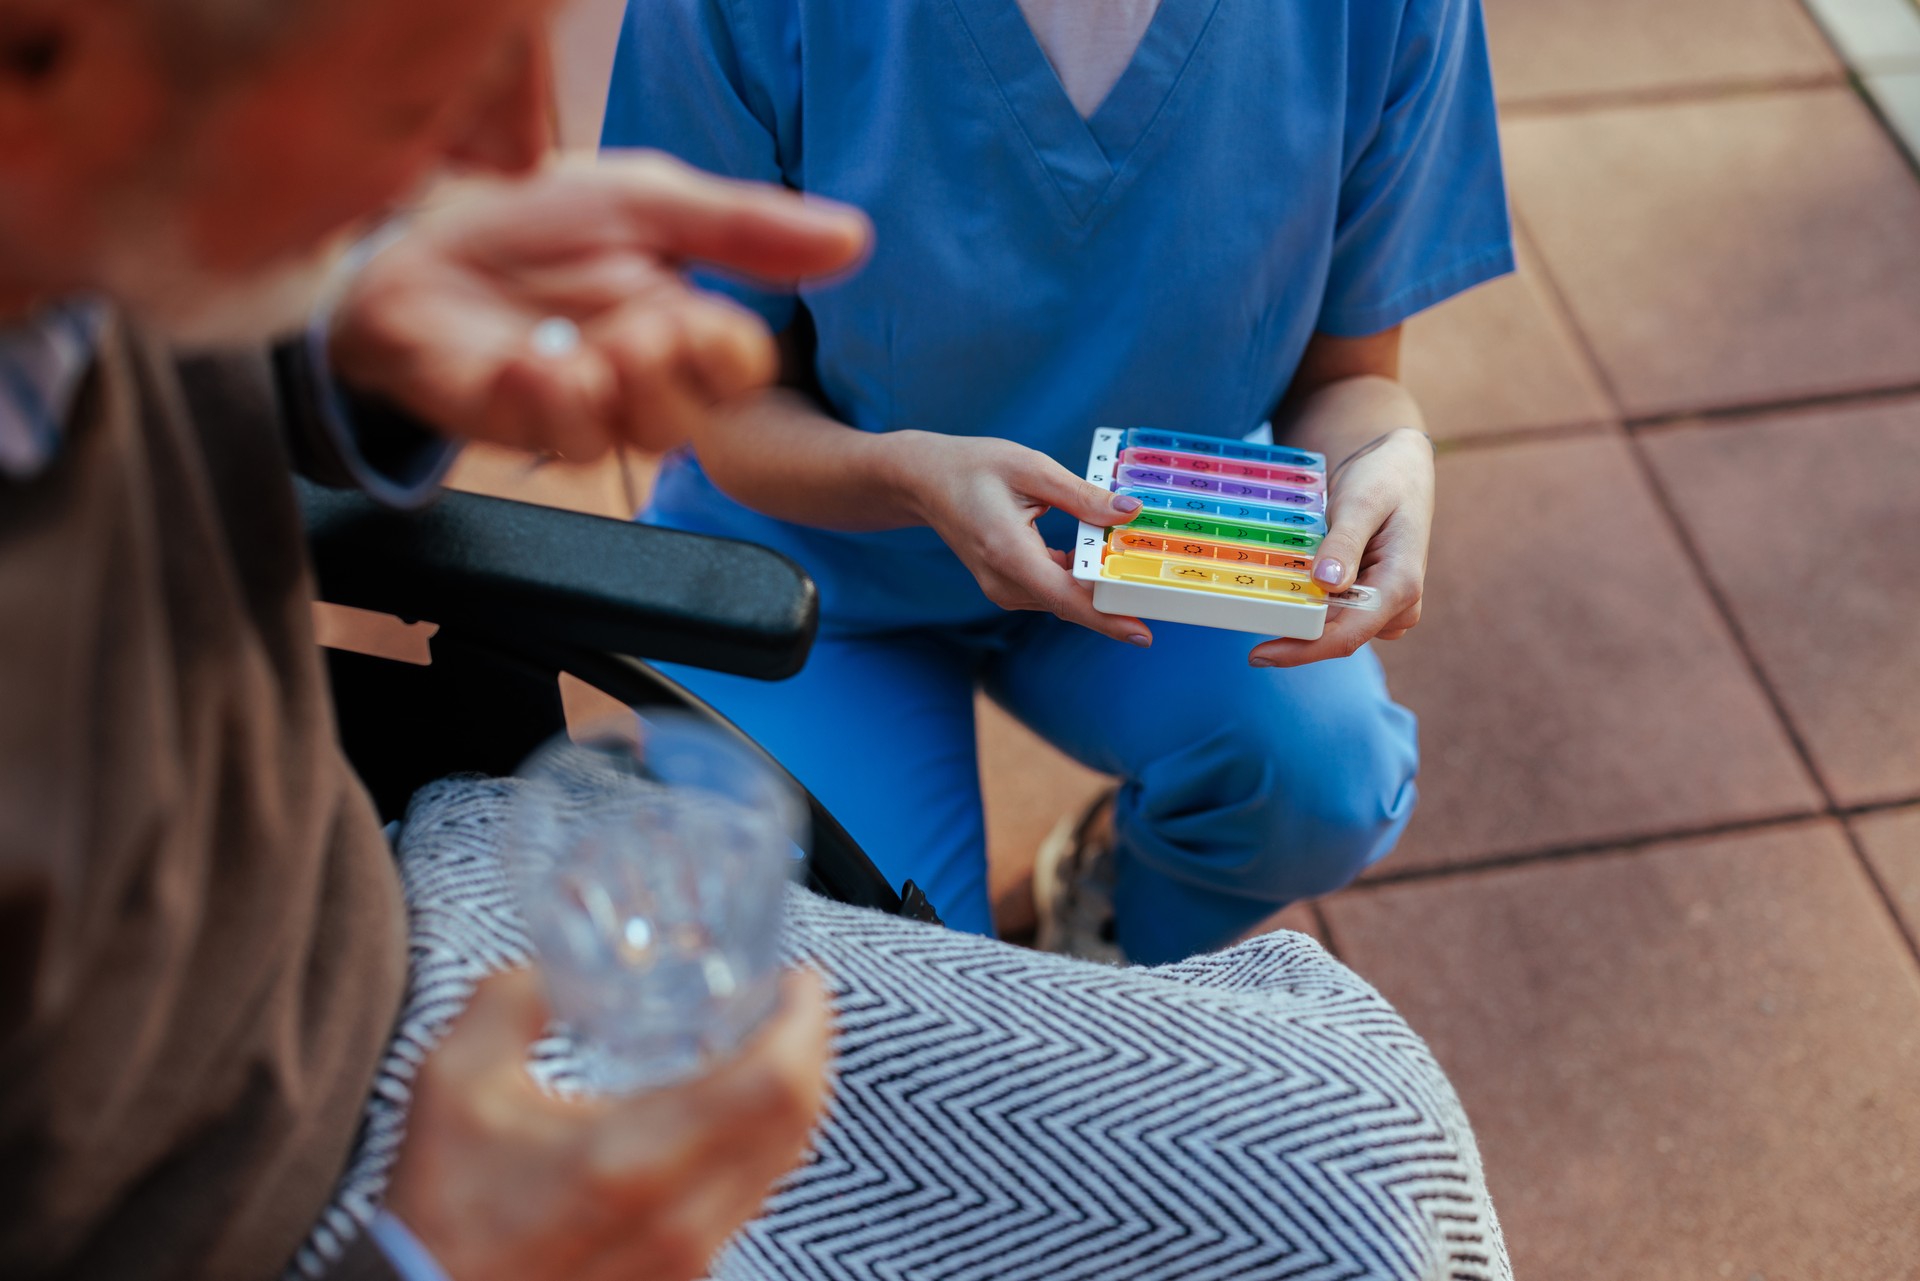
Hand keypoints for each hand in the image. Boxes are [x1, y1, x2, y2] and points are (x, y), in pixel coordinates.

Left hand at [329, 151, 870, 460]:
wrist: (418, 253)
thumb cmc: (536, 229)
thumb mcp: (645, 201)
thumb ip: (743, 227)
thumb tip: (854, 236)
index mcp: (684, 327)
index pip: (741, 370)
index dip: (732, 359)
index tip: (708, 324)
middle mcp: (642, 378)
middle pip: (694, 418)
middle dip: (669, 376)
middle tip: (638, 331)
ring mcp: (584, 407)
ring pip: (633, 437)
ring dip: (613, 391)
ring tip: (574, 350)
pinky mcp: (521, 424)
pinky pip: (556, 435)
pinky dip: (544, 396)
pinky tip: (520, 360)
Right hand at [384, 968, 832, 1280]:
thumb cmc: (439, 1213)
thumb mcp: (454, 1084)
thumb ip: (509, 1002)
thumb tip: (554, 965)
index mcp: (636, 1159)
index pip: (775, 1084)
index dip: (806, 1022)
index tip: (800, 980)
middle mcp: (681, 1217)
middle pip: (799, 1123)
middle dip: (811, 1050)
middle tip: (793, 1003)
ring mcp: (690, 1259)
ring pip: (782, 1165)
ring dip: (791, 1098)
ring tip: (767, 1046)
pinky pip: (751, 1199)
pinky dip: (760, 1145)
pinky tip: (731, 1113)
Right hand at [893, 432, 1151, 645]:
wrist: (925, 482)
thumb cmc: (974, 468)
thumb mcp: (1032, 468)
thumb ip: (1082, 494)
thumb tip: (1129, 511)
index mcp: (1008, 552)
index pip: (1065, 596)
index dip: (1105, 618)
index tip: (1142, 634)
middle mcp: (1004, 581)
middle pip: (1070, 602)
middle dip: (1115, 598)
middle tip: (1160, 586)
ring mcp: (1003, 588)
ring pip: (1064, 597)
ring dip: (1098, 585)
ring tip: (1135, 565)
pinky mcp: (1008, 585)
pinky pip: (1053, 589)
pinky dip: (1079, 577)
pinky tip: (1101, 558)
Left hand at [1250, 427, 1433, 667]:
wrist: (1398, 470)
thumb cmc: (1384, 479)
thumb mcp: (1361, 502)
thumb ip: (1345, 542)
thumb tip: (1326, 583)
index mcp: (1401, 585)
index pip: (1347, 635)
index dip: (1302, 650)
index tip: (1260, 654)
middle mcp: (1398, 606)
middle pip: (1336, 636)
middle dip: (1293, 632)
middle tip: (1246, 614)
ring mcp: (1385, 607)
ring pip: (1332, 628)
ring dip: (1299, 615)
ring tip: (1266, 588)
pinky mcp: (1370, 601)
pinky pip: (1334, 614)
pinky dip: (1308, 603)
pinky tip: (1286, 586)